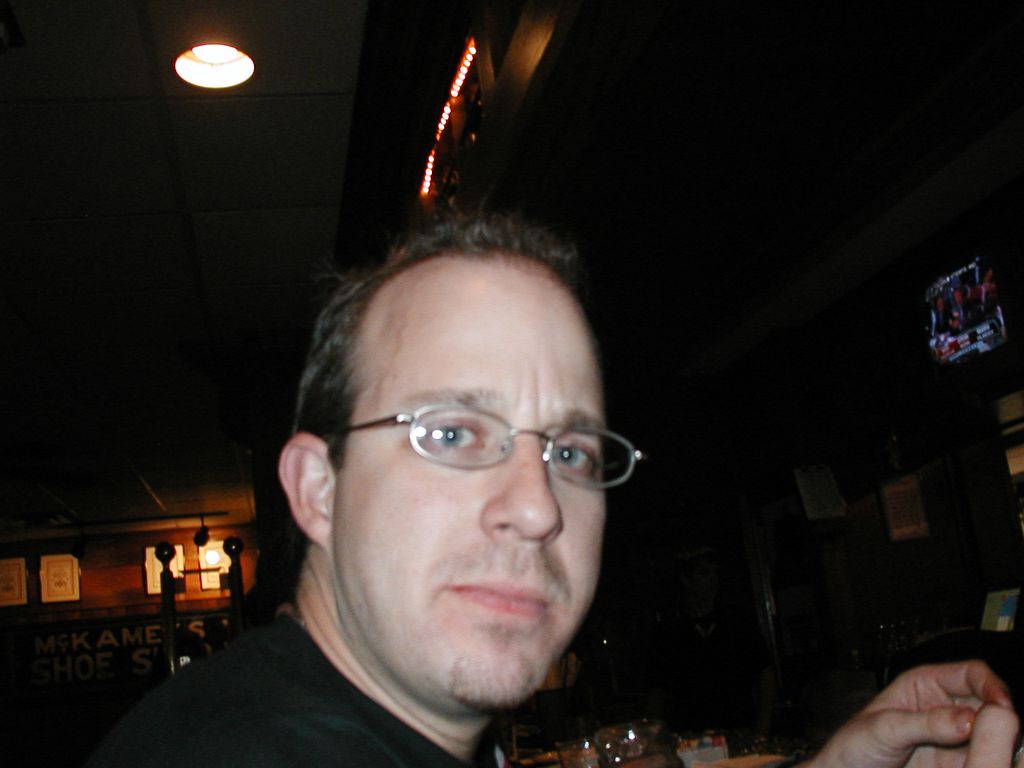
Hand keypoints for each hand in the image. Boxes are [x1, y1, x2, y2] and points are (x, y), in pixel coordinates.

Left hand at [807, 661, 1018, 767]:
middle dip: (1002, 720)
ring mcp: (955, 737)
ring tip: (992, 757)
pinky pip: (984, 759)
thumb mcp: (884, 729)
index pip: (971, 674)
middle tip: (1002, 740)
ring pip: (994, 735)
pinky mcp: (958, 764)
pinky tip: (987, 765)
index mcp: (926, 684)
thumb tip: (967, 720)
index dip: (992, 686)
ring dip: (1000, 744)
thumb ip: (924, 723)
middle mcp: (946, 707)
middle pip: (990, 706)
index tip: (1003, 706)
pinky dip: (991, 761)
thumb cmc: (854, 745)